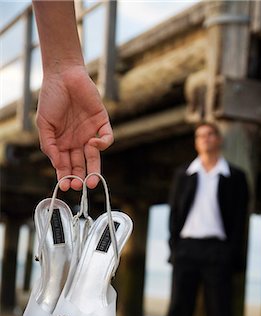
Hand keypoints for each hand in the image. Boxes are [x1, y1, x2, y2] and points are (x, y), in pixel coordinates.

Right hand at [36, 65, 113, 190]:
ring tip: (92, 181)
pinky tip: (94, 143)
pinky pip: (106, 138)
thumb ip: (49, 145)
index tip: (65, 186)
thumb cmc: (51, 98)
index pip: (66, 165)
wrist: (64, 75)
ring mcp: (90, 133)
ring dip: (94, 169)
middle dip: (81, 177)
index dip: (66, 176)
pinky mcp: (102, 123)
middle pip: (81, 164)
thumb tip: (57, 165)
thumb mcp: (44, 124)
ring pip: (94, 157)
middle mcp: (77, 141)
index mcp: (62, 143)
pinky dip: (103, 144)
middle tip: (81, 186)